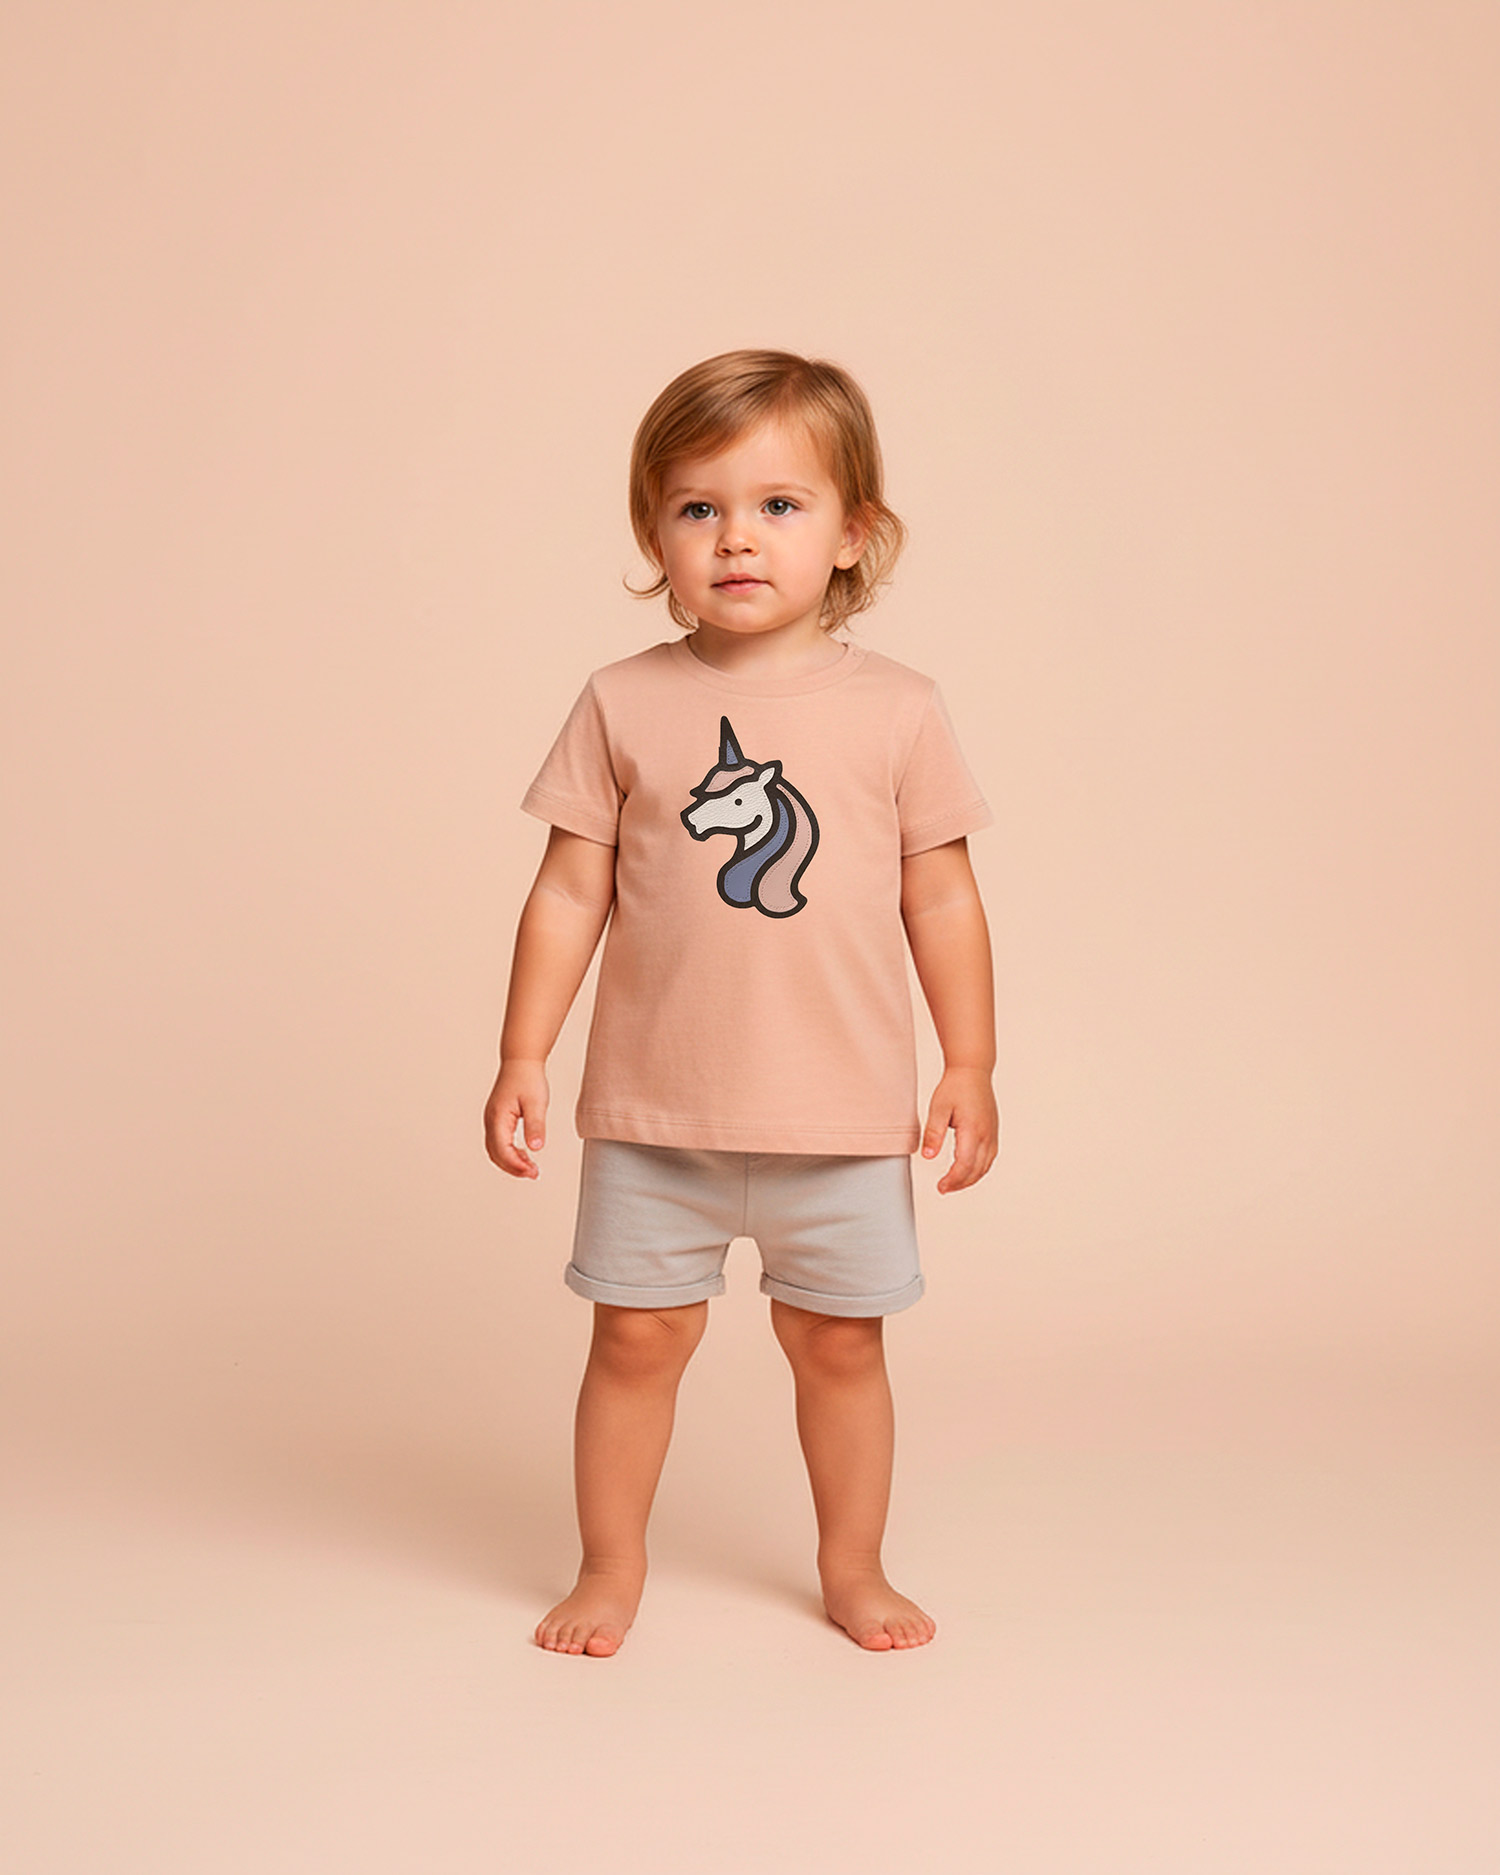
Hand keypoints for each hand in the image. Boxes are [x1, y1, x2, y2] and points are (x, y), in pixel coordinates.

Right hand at [484, 1058, 549, 1178]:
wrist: (521, 1061)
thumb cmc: (528, 1079)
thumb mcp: (536, 1103)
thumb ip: (535, 1126)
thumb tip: (535, 1148)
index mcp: (497, 1118)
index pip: (503, 1150)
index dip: (517, 1165)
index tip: (533, 1172)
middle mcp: (490, 1121)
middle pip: (496, 1154)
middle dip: (513, 1168)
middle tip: (533, 1174)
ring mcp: (492, 1120)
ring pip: (496, 1150)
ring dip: (511, 1162)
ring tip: (530, 1168)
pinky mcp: (497, 1119)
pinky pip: (499, 1142)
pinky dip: (510, 1153)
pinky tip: (524, 1155)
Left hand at [919, 1066, 998, 1193]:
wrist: (973, 1071)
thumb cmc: (954, 1087)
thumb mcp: (938, 1108)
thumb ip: (933, 1133)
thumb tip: (927, 1156)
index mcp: (973, 1130)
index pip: (964, 1164)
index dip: (953, 1180)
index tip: (940, 1187)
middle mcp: (987, 1135)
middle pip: (976, 1170)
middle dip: (960, 1183)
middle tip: (943, 1189)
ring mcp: (992, 1134)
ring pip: (985, 1166)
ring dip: (970, 1179)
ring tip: (952, 1184)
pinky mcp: (993, 1132)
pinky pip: (989, 1158)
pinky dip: (978, 1169)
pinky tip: (966, 1171)